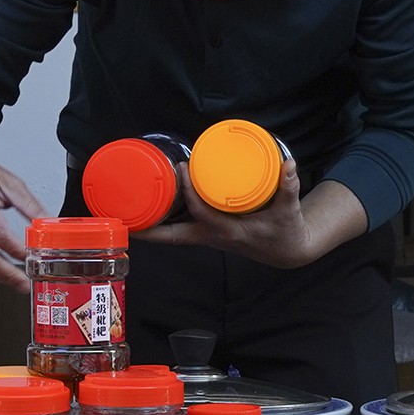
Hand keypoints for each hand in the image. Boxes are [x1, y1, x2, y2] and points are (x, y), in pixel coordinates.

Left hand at [137, 158, 367, 267]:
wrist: (287, 251)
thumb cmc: (285, 232)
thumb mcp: (289, 212)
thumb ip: (288, 188)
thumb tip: (288, 164)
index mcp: (228, 232)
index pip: (200, 212)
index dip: (189, 191)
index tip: (182, 168)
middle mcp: (211, 237)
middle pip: (171, 236)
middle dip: (148, 228)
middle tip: (124, 212)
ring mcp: (207, 236)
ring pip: (171, 233)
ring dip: (151, 224)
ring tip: (129, 205)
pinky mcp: (208, 232)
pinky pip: (179, 228)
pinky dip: (164, 219)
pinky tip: (154, 204)